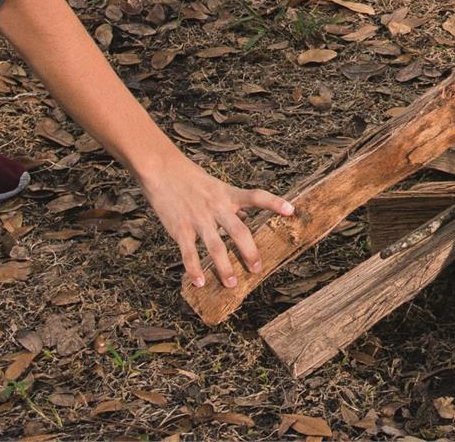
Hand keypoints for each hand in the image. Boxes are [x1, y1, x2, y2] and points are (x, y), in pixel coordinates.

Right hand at [140, 150, 293, 292]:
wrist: (162, 170)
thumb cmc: (192, 180)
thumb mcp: (218, 187)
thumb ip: (233, 204)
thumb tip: (249, 218)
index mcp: (228, 195)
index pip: (256, 197)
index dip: (274, 203)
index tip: (292, 210)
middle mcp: (217, 207)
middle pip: (238, 231)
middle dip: (249, 251)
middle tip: (257, 268)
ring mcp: (199, 219)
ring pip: (215, 247)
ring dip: (225, 268)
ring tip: (232, 284)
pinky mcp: (180, 229)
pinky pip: (189, 253)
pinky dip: (194, 269)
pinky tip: (200, 283)